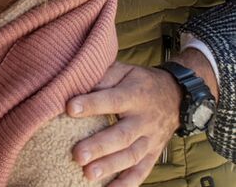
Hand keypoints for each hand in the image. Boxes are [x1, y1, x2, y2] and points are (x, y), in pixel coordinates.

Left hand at [67, 62, 180, 185]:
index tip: (70, 108)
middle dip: (99, 146)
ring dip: (110, 166)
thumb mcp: (124, 71)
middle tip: (78, 155)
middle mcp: (144, 120)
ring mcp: (150, 139)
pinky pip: (142, 171)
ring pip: (131, 156)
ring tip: (87, 174)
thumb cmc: (139, 82)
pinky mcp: (153, 154)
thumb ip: (102, 77)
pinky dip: (127, 183)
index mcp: (134, 95)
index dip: (92, 104)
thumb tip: (75, 83)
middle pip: (122, 135)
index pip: (111, 100)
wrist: (176, 96)